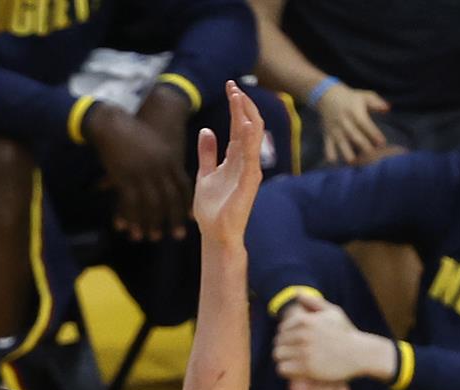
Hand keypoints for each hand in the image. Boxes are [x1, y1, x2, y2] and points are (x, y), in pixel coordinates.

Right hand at [89, 100, 190, 241]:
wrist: (111, 123)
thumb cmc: (132, 132)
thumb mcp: (154, 144)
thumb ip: (164, 160)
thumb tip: (170, 176)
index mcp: (169, 158)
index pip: (183, 185)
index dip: (187, 203)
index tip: (190, 219)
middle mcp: (159, 167)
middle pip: (170, 198)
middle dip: (174, 219)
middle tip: (177, 236)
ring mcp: (142, 172)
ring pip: (151, 204)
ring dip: (151, 223)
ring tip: (150, 237)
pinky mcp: (125, 177)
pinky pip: (130, 204)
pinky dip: (130, 218)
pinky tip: (129, 229)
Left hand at [191, 82, 264, 246]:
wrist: (215, 235)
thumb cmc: (212, 210)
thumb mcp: (205, 175)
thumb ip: (208, 153)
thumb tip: (207, 130)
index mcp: (236, 157)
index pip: (240, 124)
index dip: (236, 105)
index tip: (229, 85)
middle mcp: (246, 160)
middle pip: (249, 124)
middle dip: (242, 103)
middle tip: (233, 85)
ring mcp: (250, 169)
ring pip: (254, 135)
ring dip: (247, 114)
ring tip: (237, 96)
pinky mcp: (249, 181)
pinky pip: (252, 155)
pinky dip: (251, 138)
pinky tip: (246, 122)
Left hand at [273, 293, 393, 383]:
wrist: (359, 354)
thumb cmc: (345, 333)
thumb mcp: (333, 312)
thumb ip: (313, 302)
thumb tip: (297, 293)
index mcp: (306, 320)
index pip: (282, 328)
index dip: (286, 336)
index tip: (295, 342)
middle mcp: (303, 334)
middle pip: (278, 342)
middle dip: (284, 347)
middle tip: (294, 353)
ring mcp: (304, 351)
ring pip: (278, 355)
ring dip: (283, 359)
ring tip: (293, 361)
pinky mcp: (306, 368)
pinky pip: (283, 369)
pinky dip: (286, 370)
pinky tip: (296, 370)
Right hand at [316, 82, 389, 164]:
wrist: (328, 96)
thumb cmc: (351, 98)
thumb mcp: (364, 96)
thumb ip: (377, 103)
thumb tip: (388, 108)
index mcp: (355, 112)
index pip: (365, 124)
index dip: (374, 133)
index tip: (382, 143)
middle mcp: (345, 122)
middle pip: (355, 135)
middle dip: (363, 145)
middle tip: (372, 154)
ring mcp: (335, 129)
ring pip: (341, 143)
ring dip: (346, 152)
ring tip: (352, 161)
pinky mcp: (327, 135)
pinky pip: (328, 146)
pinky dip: (330, 154)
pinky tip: (334, 161)